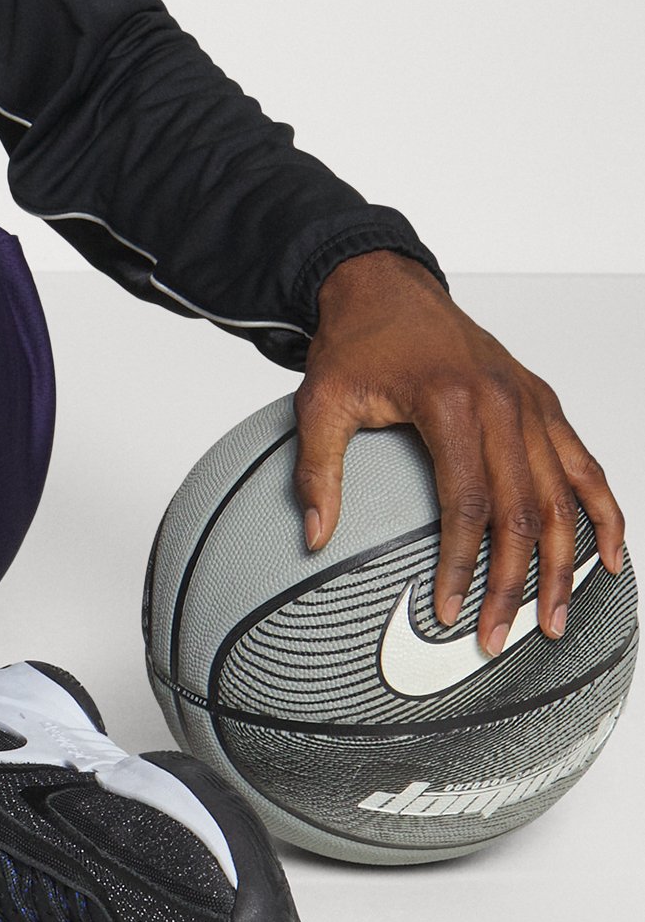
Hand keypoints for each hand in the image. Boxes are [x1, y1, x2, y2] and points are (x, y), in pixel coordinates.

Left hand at [293, 250, 625, 652]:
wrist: (386, 284)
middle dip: (514, 582)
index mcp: (450, 402)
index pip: (466, 503)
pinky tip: (608, 557)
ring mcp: (530, 402)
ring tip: (553, 619)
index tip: (446, 610)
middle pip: (521, 510)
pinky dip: (602, 512)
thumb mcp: (319, 402)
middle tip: (499, 636)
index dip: (460, 564)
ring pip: (562, 496)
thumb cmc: (355, 344)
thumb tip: (314, 537)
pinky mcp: (542, 402)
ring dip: (562, 564)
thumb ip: (317, 470)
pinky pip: (584, 464)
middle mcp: (503, 402)